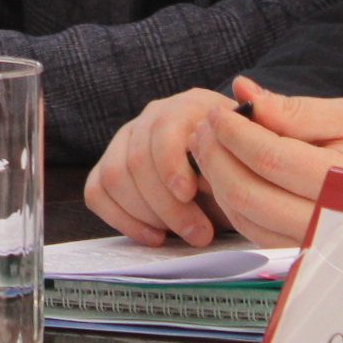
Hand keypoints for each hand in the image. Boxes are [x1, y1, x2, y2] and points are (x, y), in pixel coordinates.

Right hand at [87, 88, 245, 245]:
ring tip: (182, 236)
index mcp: (187, 107)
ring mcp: (126, 140)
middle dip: (167, 205)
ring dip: (148, 215)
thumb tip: (203, 180)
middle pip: (137, 160)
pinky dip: (121, 219)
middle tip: (199, 234)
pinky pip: (97, 191)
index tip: (188, 195)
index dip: (171, 164)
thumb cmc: (240, 165)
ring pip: (114, 176)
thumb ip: (228, 165)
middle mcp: (151, 117)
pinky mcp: (109, 166)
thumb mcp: (245, 161)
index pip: (165, 129)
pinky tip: (154, 236)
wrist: (233, 168)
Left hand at [187, 78, 342, 246]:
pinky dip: (233, 204)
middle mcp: (325, 221)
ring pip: (245, 219)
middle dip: (214, 157)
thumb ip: (295, 111)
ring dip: (218, 181)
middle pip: (246, 193)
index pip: (268, 157)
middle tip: (204, 127)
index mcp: (341, 182)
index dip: (232, 132)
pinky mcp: (304, 252)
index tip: (216, 110)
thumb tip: (245, 92)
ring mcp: (314, 243)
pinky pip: (255, 233)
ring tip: (211, 146)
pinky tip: (230, 175)